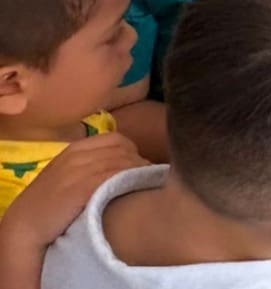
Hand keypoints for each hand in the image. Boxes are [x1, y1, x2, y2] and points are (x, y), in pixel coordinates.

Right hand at [0, 132, 146, 251]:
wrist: (24, 226)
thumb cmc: (48, 204)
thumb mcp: (69, 174)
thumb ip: (91, 164)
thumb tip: (125, 163)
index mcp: (75, 149)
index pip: (116, 140)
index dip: (132, 151)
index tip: (140, 165)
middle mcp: (78, 155)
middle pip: (123, 150)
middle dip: (139, 162)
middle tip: (149, 177)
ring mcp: (80, 170)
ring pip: (122, 162)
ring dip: (139, 172)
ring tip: (147, 185)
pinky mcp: (82, 187)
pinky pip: (114, 177)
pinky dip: (129, 181)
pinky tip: (135, 191)